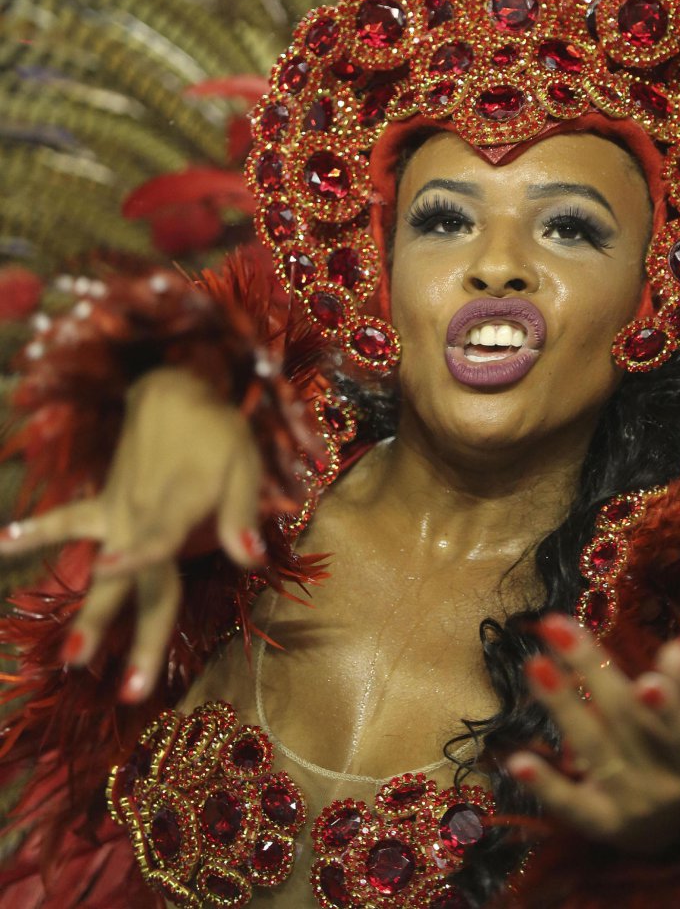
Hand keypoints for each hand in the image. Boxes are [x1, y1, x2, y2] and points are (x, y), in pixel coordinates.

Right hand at [0, 366, 268, 701]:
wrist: (177, 390)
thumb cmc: (218, 433)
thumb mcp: (244, 464)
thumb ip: (241, 514)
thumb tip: (251, 558)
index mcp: (178, 510)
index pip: (160, 543)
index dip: (139, 558)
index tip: (110, 573)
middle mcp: (142, 520)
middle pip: (143, 587)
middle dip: (137, 637)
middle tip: (130, 693)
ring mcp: (118, 514)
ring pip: (104, 574)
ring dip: (90, 613)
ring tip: (71, 658)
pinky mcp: (103, 504)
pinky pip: (66, 520)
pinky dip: (34, 531)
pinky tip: (2, 544)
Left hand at [508, 613, 679, 854]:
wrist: (668, 831)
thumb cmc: (677, 754)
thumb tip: (676, 650)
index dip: (667, 707)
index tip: (645, 681)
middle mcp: (665, 782)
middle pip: (624, 720)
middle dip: (589, 669)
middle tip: (556, 626)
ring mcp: (631, 805)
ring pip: (593, 749)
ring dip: (563, 706)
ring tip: (535, 665)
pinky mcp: (598, 824)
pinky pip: (569, 802)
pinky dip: (544, 784)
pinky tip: (517, 761)